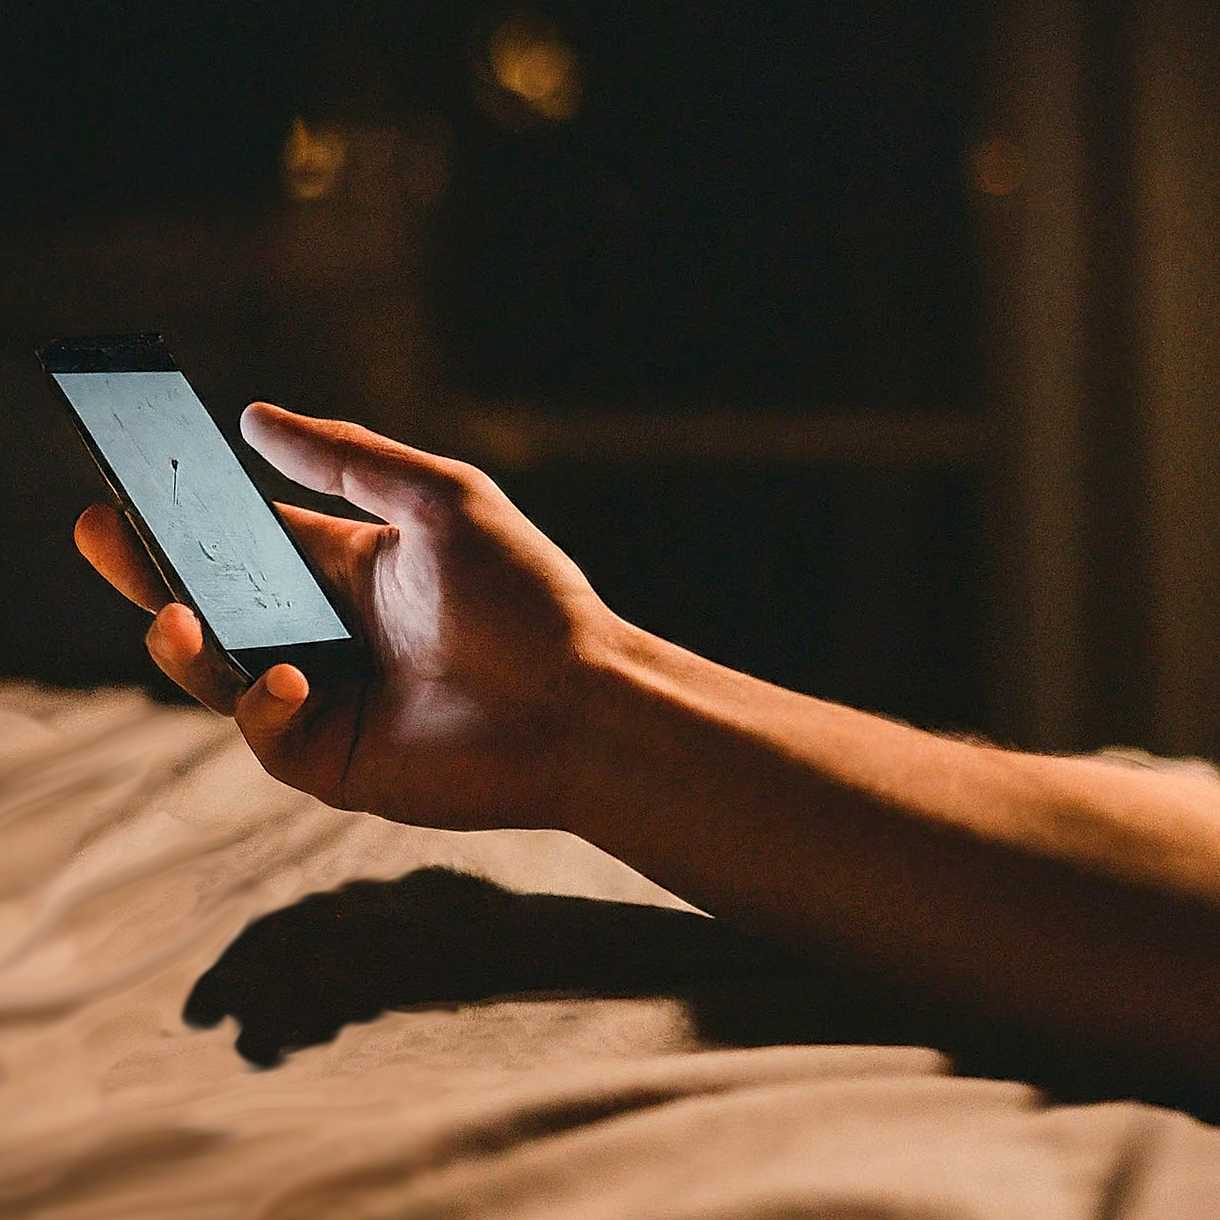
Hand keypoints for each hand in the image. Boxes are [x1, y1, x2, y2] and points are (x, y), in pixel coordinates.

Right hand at [74, 403, 614, 828]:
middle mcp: (333, 634)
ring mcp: (329, 700)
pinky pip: (264, 733)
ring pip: (223, 673)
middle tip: (97, 534)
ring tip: (175, 613)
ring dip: (186, 644)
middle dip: (155, 575)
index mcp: (353, 570)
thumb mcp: (439, 500)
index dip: (193, 518)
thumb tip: (253, 416)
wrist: (578, 703)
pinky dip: (261, 705)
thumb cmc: (523, 596)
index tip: (135, 485)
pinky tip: (289, 680)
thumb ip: (345, 461)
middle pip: (219, 605)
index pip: (251, 542)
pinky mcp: (334, 761)